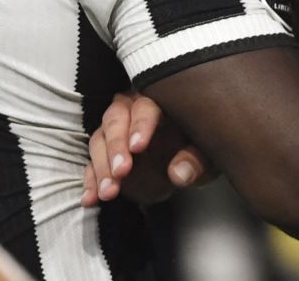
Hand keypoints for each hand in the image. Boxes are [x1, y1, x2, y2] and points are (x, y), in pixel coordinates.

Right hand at [80, 92, 213, 206]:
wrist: (186, 156)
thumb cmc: (200, 146)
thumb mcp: (207, 154)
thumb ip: (196, 161)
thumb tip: (180, 173)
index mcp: (160, 100)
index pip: (147, 106)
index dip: (141, 125)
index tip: (139, 147)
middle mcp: (132, 109)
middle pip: (116, 119)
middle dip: (116, 146)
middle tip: (121, 172)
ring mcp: (115, 130)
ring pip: (99, 140)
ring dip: (102, 167)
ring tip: (109, 192)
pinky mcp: (104, 152)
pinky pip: (91, 163)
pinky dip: (91, 181)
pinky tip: (91, 198)